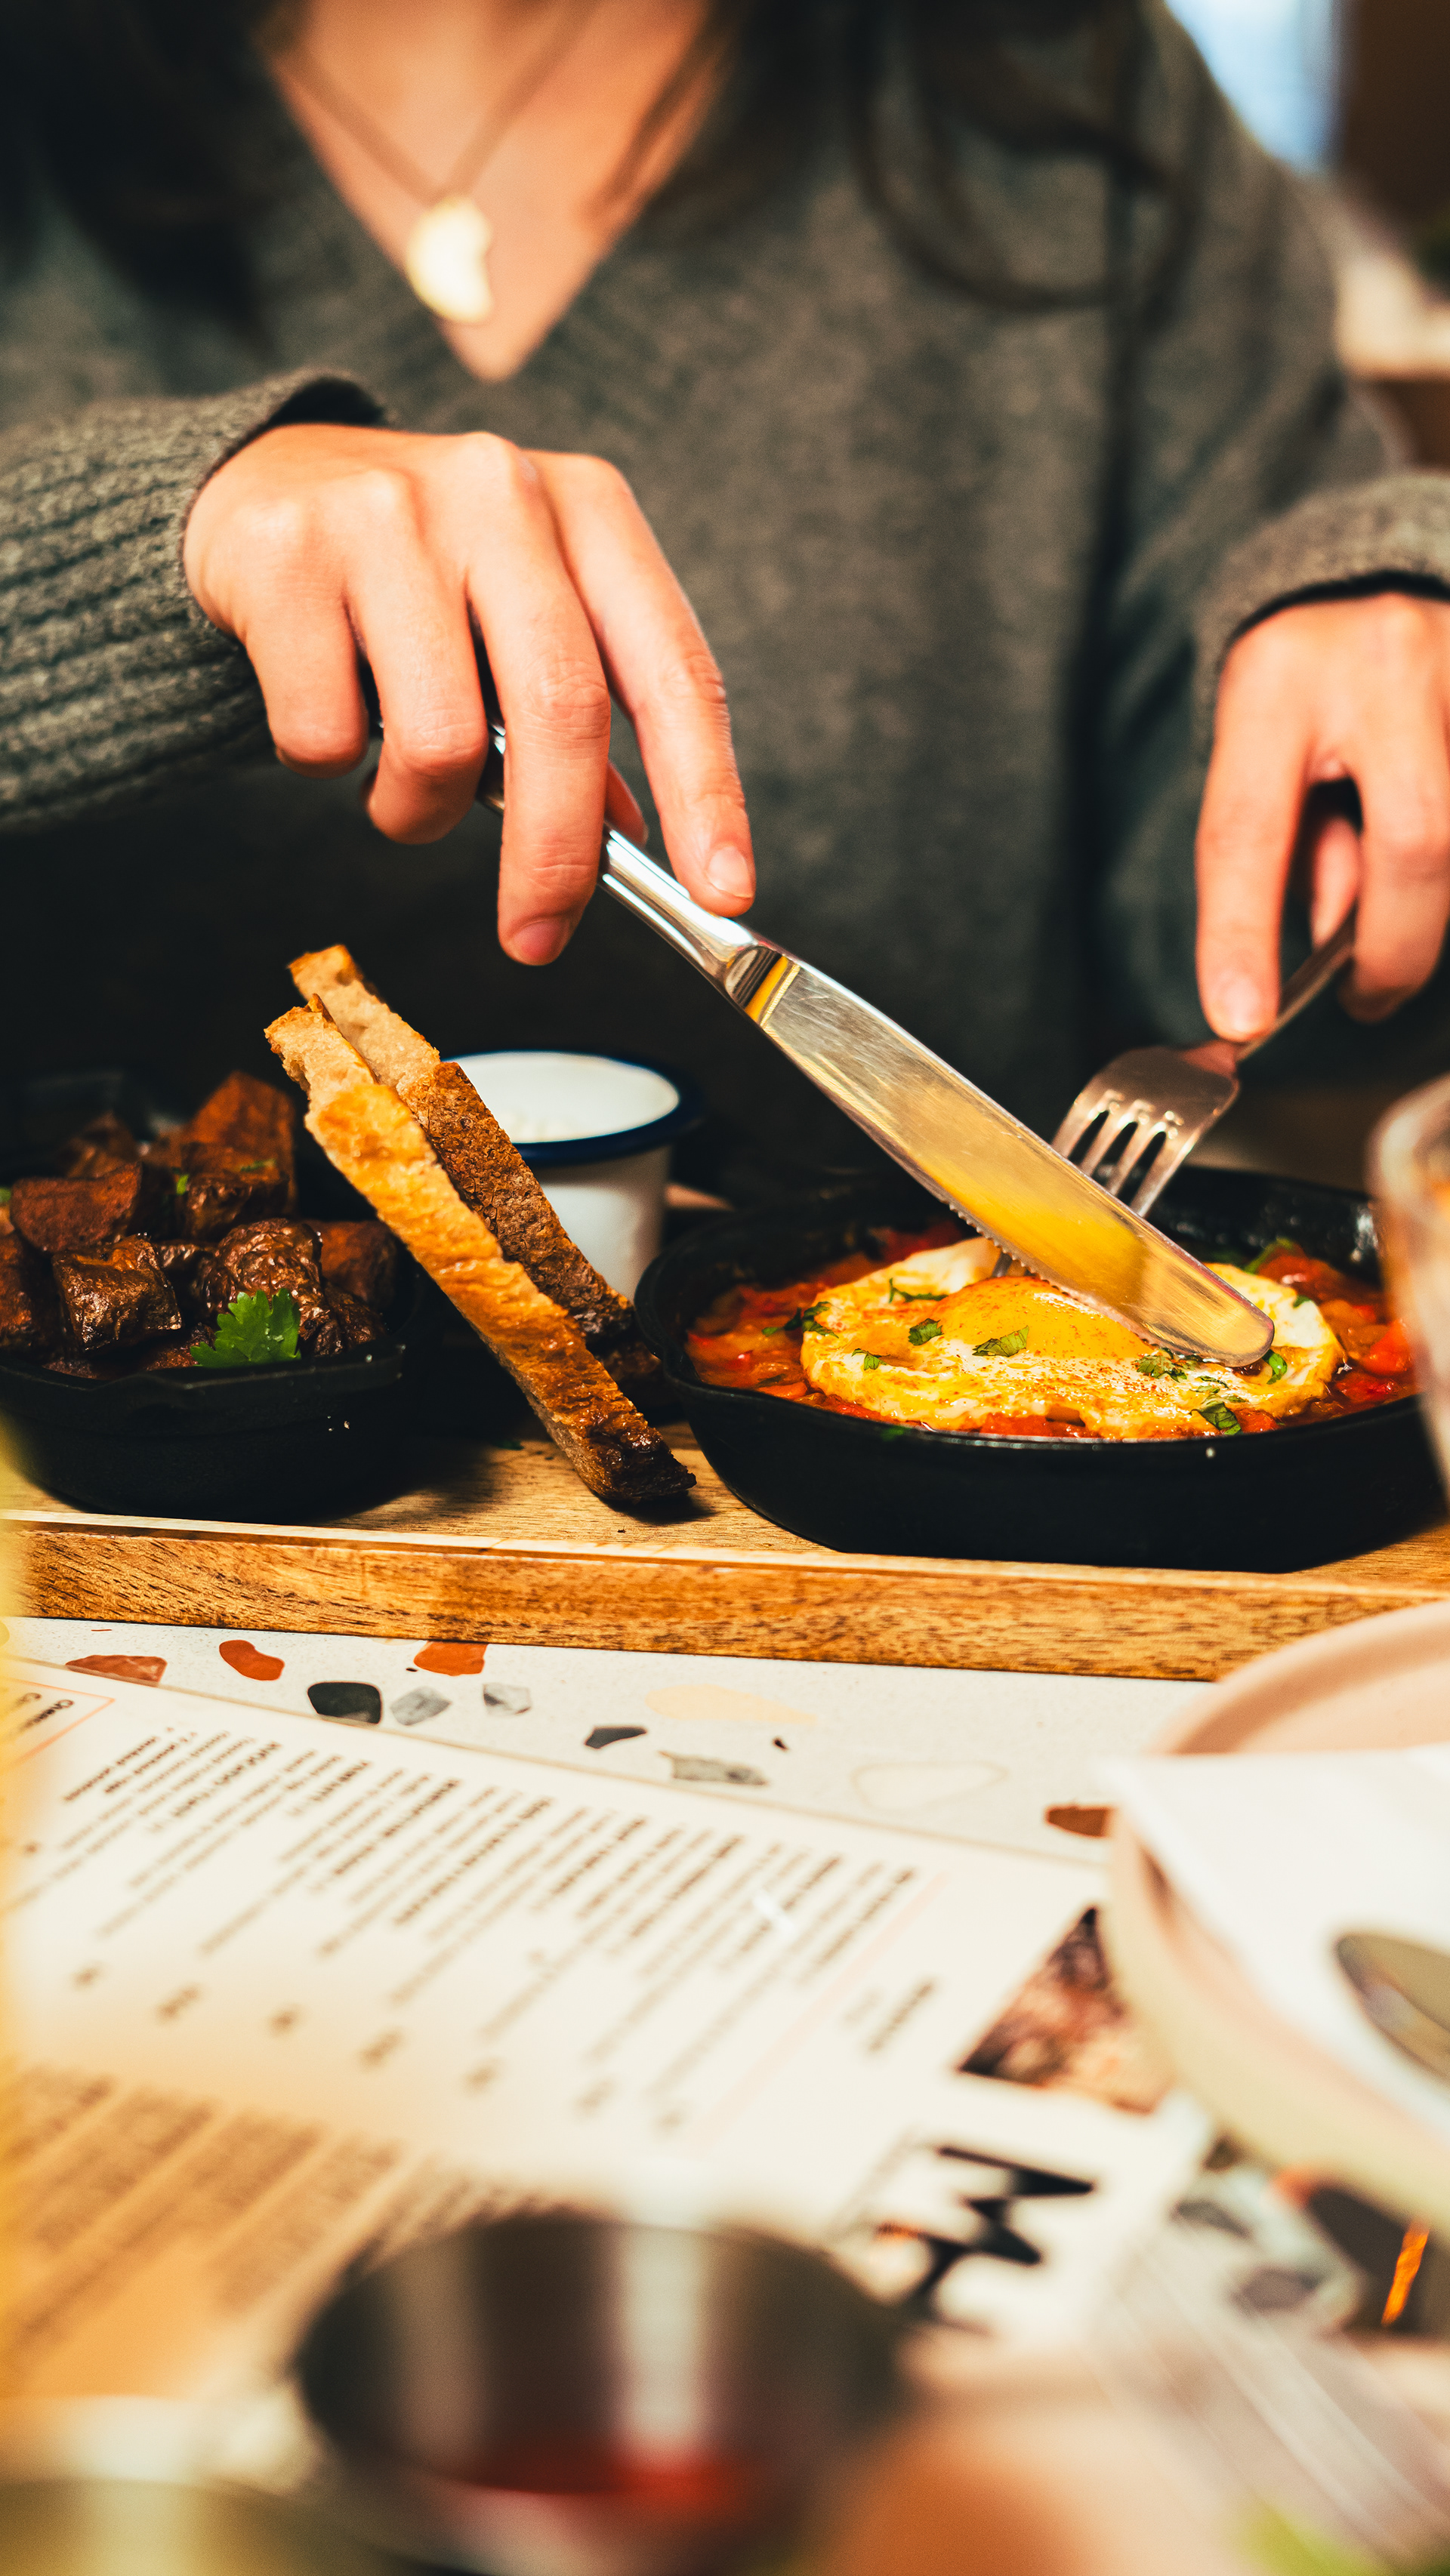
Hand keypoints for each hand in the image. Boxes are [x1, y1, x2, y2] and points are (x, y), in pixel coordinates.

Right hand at [183, 422, 754, 962]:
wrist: (256, 485)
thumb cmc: (418, 574)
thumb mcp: (519, 614)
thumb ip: (579, 711)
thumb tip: (628, 837)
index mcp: (587, 509)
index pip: (672, 671)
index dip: (707, 792)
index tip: (724, 892)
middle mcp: (501, 493)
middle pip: (562, 714)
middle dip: (556, 856)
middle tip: (537, 938)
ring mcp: (390, 513)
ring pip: (440, 741)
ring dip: (420, 812)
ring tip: (398, 785)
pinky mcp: (288, 553)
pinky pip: (325, 736)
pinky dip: (326, 768)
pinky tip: (323, 714)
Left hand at [1196, 593, 1449, 1036]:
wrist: (1369, 579)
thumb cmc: (1303, 683)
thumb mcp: (1259, 750)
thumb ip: (1284, 848)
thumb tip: (1332, 944)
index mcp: (1278, 681)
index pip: (1250, 830)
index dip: (1242, 934)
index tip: (1241, 1018)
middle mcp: (1382, 665)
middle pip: (1416, 840)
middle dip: (1394, 946)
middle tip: (1364, 994)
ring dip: (1427, 902)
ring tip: (1394, 907)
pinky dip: (1448, 869)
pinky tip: (1423, 874)